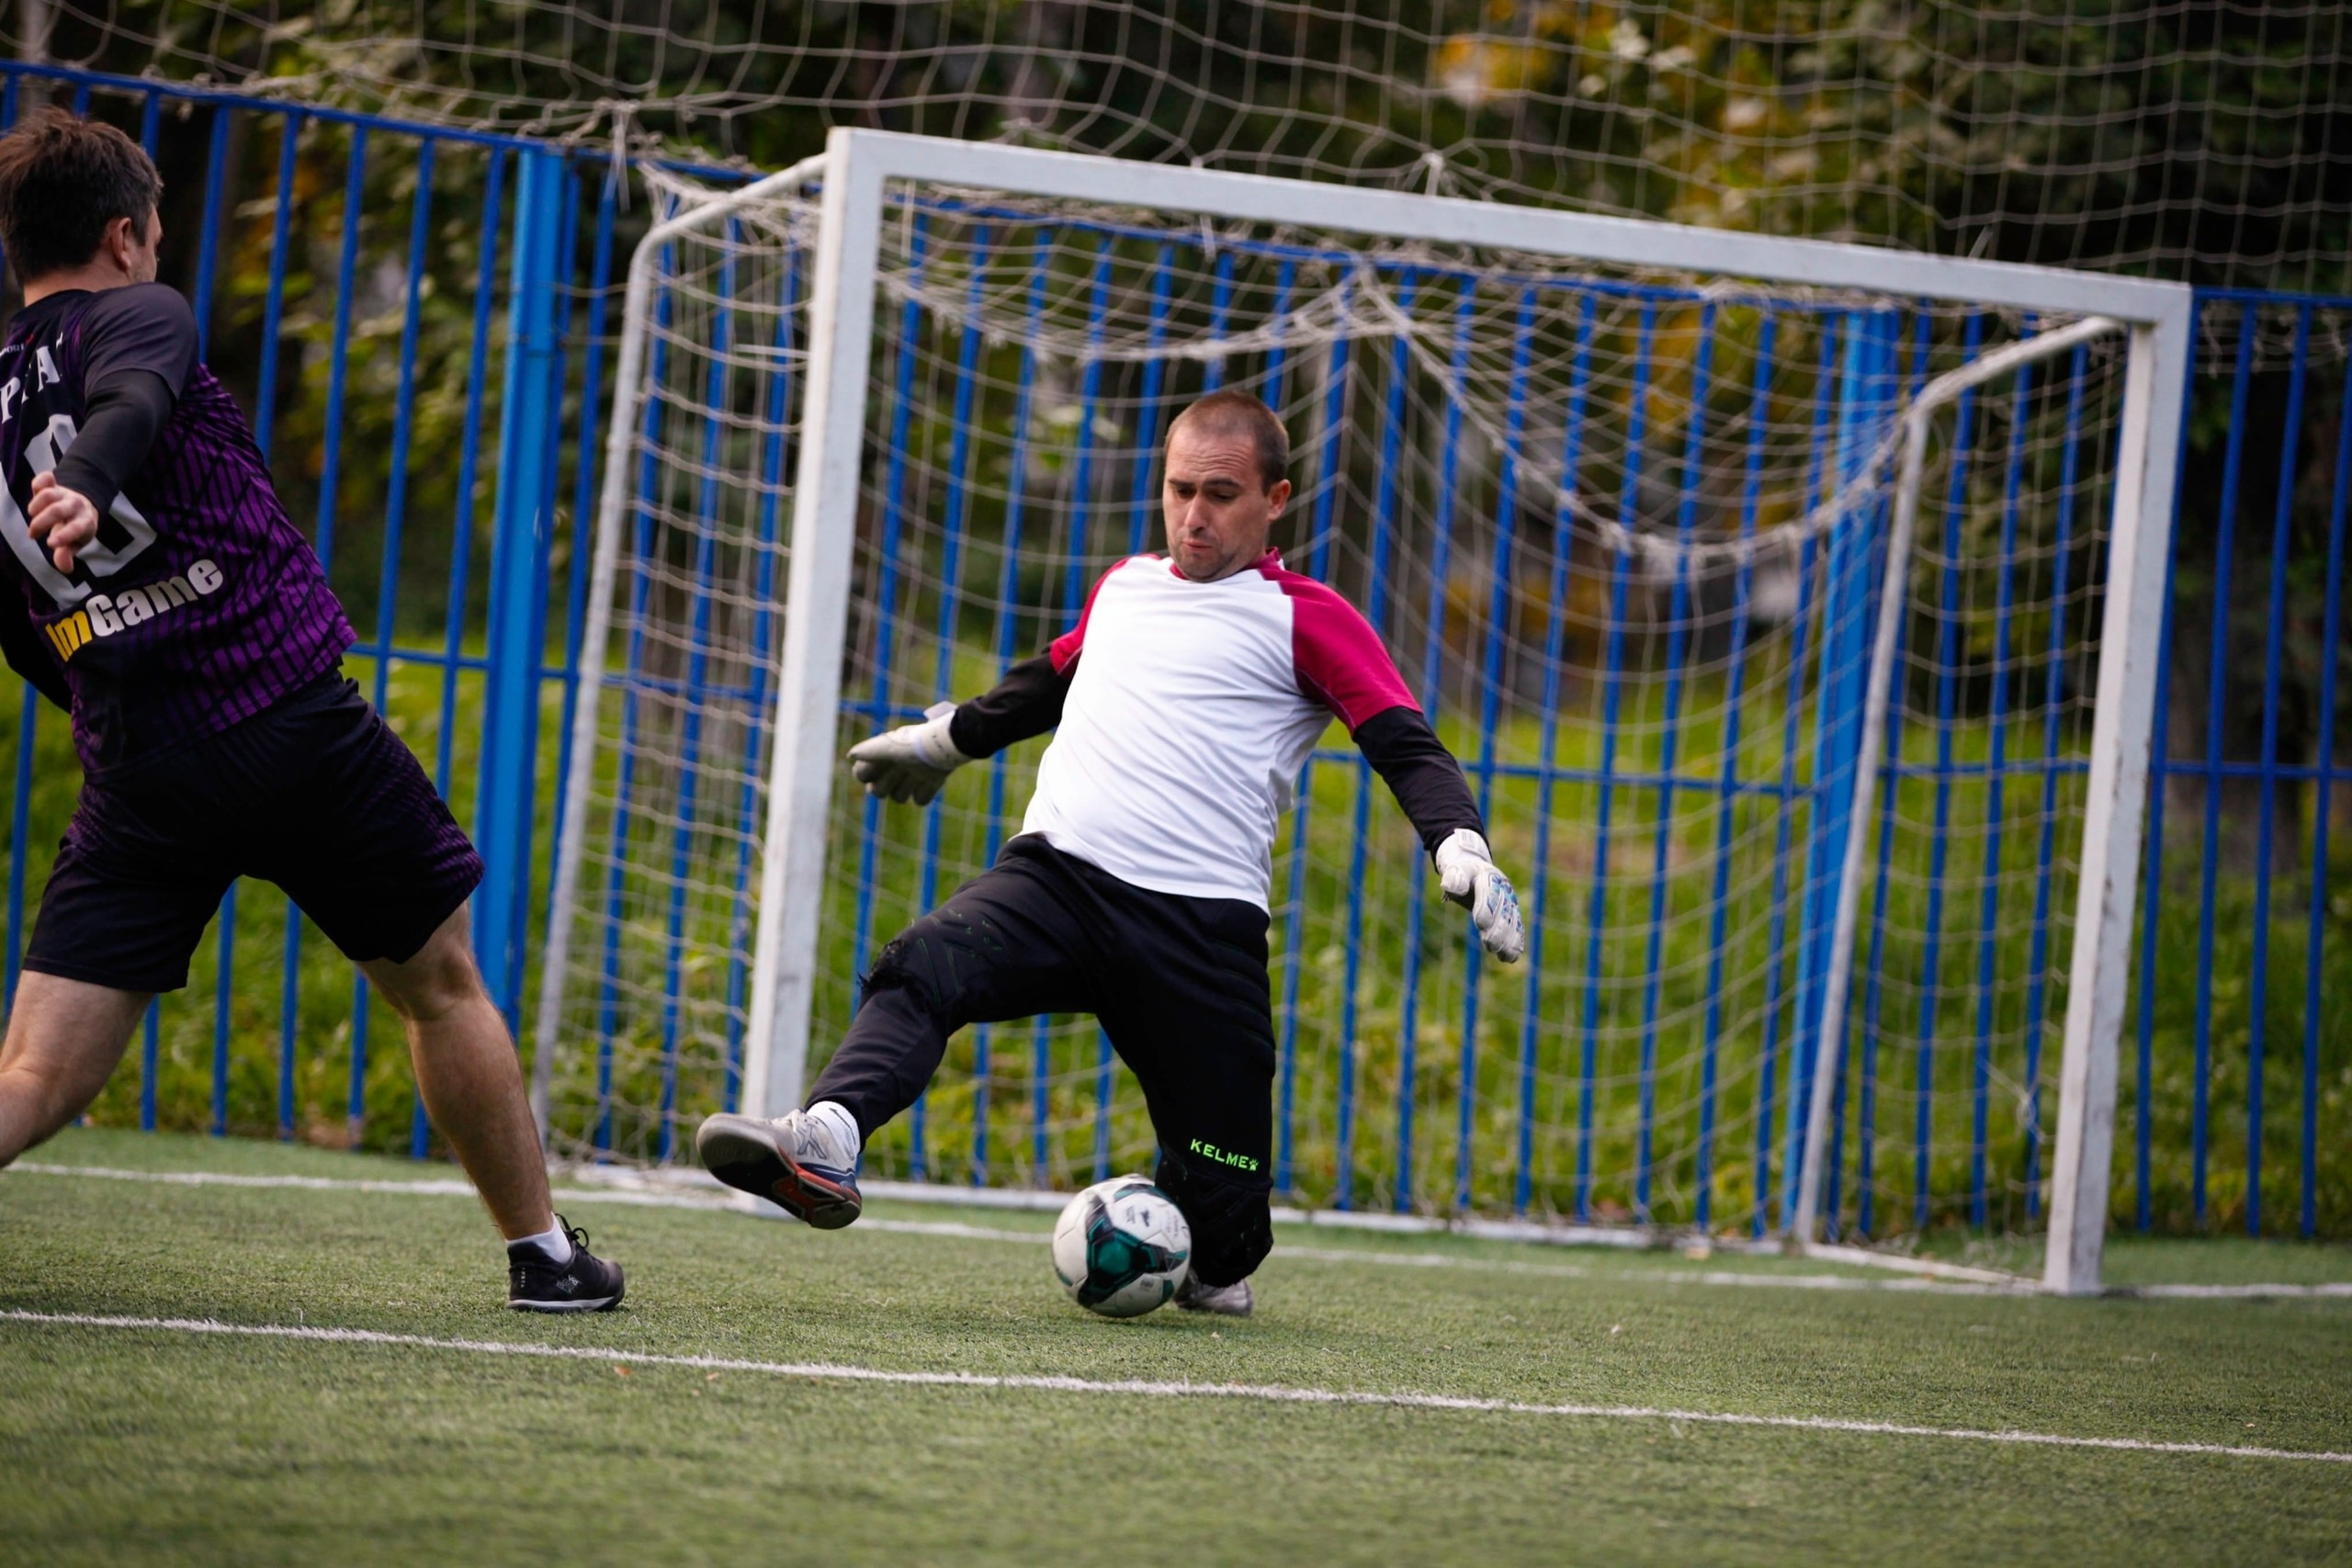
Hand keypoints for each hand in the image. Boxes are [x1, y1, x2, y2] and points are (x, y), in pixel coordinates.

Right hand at [27, 473, 99, 572]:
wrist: (81, 506)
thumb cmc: (76, 529)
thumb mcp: (75, 544)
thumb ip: (67, 554)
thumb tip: (65, 568)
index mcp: (86, 522)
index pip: (76, 528)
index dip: (64, 536)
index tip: (49, 544)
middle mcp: (76, 506)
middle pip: (57, 510)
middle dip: (41, 523)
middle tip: (32, 534)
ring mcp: (65, 494)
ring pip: (49, 495)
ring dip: (35, 506)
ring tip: (32, 516)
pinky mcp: (53, 485)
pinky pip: (45, 479)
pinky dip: (39, 482)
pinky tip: (36, 490)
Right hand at [846, 701, 968, 804]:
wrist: (944, 744)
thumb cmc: (912, 744)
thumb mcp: (887, 746)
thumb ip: (868, 751)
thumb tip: (850, 755)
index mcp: (883, 755)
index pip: (862, 774)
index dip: (866, 773)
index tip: (878, 764)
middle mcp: (895, 767)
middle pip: (877, 791)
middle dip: (886, 783)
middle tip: (901, 769)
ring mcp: (912, 777)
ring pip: (898, 797)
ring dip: (905, 788)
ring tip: (917, 772)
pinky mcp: (930, 784)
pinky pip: (920, 800)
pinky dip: (924, 792)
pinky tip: (931, 779)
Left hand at [1433, 828, 1525, 963]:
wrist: (1475, 870)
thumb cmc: (1462, 874)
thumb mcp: (1455, 871)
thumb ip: (1454, 877)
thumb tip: (1450, 886)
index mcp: (1489, 876)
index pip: (1489, 892)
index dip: (1486, 908)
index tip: (1481, 924)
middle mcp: (1503, 889)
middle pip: (1503, 910)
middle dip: (1498, 929)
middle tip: (1490, 945)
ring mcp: (1510, 902)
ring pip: (1512, 922)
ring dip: (1508, 939)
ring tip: (1502, 954)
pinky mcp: (1512, 914)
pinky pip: (1516, 929)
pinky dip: (1514, 943)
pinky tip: (1509, 958)